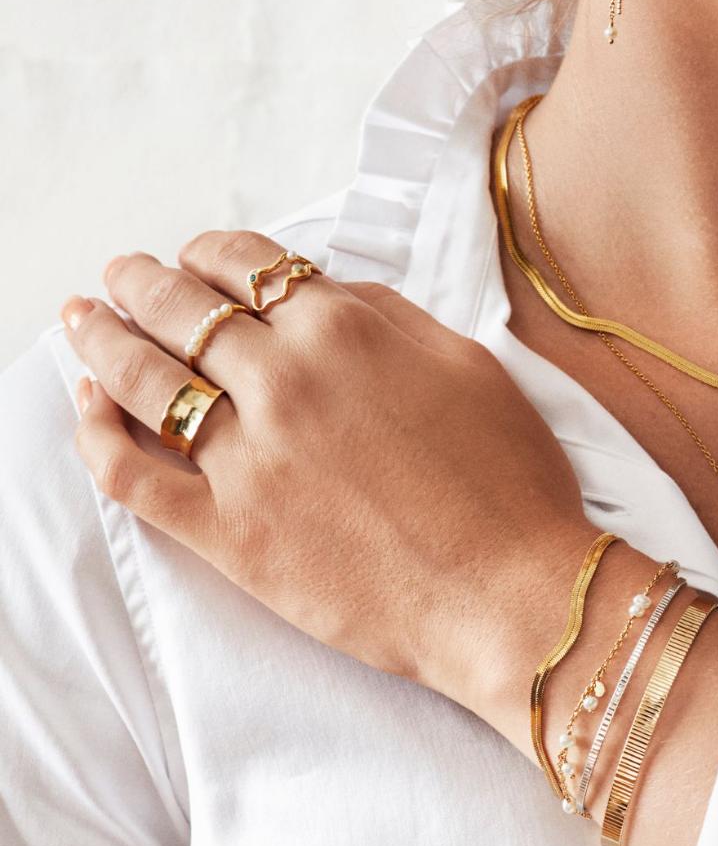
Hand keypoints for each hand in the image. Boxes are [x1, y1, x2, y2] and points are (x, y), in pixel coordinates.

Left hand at [61, 229, 597, 704]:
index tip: (195, 259)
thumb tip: (329, 292)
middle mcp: (283, 380)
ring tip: (81, 319)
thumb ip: (391, 316)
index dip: (208, 252)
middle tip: (120, 276)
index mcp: (343, 330)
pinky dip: (96, 436)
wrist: (508, 592)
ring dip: (101, 339)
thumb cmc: (508, 480)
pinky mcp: (228, 533)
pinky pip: (133, 477)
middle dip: (141, 283)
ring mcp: (246, 458)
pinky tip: (86, 407)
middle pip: (180, 310)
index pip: (244, 263)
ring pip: (143, 379)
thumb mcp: (469, 366)